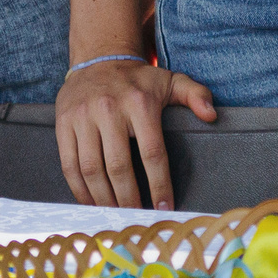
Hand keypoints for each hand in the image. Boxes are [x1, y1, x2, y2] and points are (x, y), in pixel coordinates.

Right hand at [55, 60, 215, 209]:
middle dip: (129, 199)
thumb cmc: (138, 80)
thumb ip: (196, 95)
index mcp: (140, 102)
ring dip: (103, 199)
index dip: (159, 185)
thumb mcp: (171, 80)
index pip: (152, 153)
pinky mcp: (64, 123)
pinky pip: (69, 164)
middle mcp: (109, 108)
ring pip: (92, 169)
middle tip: (136, 217)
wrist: (98, 59)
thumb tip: (212, 115)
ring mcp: (83, 116)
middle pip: (119, 167)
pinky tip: (91, 202)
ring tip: (115, 214)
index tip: (164, 208)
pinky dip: (79, 189)